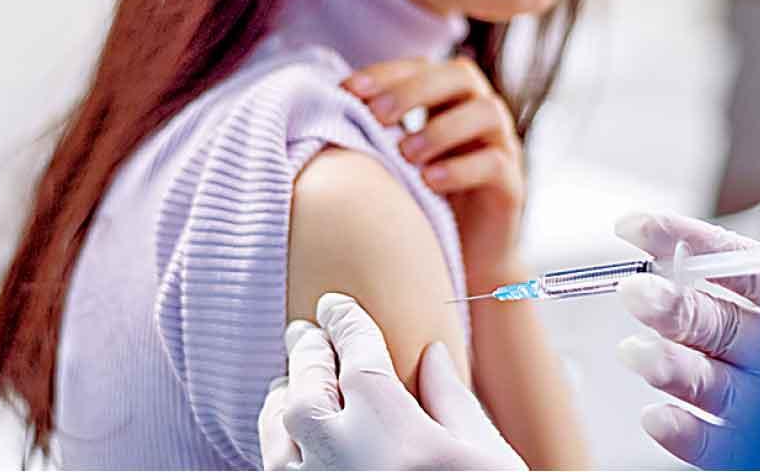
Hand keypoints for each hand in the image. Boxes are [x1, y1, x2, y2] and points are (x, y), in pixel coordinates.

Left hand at [258, 293, 525, 470]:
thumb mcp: (485, 456)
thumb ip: (451, 400)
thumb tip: (431, 354)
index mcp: (387, 420)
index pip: (355, 348)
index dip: (344, 320)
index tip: (336, 304)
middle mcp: (338, 448)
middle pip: (307, 380)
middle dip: (309, 350)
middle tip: (308, 331)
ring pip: (278, 424)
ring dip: (285, 395)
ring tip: (293, 381)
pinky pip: (274, 467)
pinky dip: (278, 442)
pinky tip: (292, 439)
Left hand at [342, 56, 525, 285]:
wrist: (462, 261)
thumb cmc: (418, 203)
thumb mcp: (391, 162)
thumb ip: (372, 132)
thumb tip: (320, 108)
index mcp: (449, 99)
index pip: (421, 66)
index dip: (386, 73)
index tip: (348, 89)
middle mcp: (480, 112)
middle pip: (459, 76)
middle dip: (415, 90)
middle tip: (377, 116)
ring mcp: (502, 146)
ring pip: (486, 112)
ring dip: (441, 128)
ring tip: (405, 154)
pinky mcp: (512, 185)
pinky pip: (495, 163)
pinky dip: (460, 168)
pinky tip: (429, 181)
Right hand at [613, 174, 759, 467]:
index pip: (726, 263)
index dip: (680, 241)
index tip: (635, 226)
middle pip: (704, 320)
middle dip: (665, 305)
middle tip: (637, 293)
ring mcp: (757, 397)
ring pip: (698, 377)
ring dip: (663, 364)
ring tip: (639, 354)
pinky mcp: (749, 445)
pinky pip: (708, 440)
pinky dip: (679, 430)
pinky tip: (659, 415)